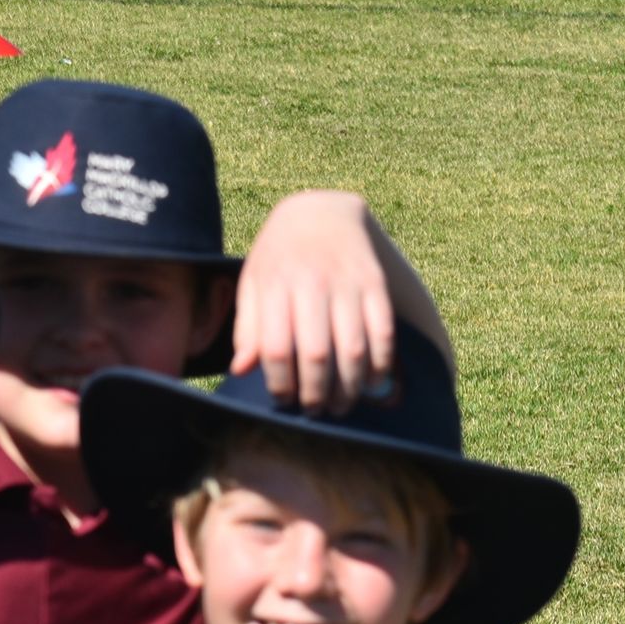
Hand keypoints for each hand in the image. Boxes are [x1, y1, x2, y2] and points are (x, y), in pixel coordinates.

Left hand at [230, 190, 394, 411]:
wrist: (320, 211)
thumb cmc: (278, 258)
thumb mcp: (252, 284)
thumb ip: (246, 327)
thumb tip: (241, 370)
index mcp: (274, 285)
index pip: (277, 350)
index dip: (280, 384)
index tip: (283, 400)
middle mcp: (312, 283)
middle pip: (317, 355)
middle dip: (316, 394)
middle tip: (315, 412)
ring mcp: (348, 282)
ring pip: (353, 349)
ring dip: (349, 388)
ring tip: (341, 406)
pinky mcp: (376, 283)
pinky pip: (383, 332)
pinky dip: (380, 364)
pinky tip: (371, 383)